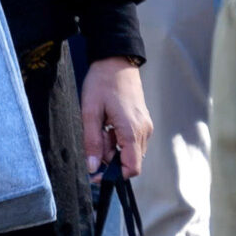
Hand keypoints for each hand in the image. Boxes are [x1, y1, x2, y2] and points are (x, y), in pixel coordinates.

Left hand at [81, 58, 150, 179]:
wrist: (116, 60)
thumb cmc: (102, 82)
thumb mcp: (90, 112)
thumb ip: (92, 142)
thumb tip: (93, 168)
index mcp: (132, 130)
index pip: (132, 168)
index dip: (114, 176)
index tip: (96, 172)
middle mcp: (143, 131)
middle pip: (129, 161)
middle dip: (110, 158)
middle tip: (94, 139)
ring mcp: (145, 125)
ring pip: (130, 151)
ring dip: (113, 148)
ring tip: (99, 126)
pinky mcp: (143, 121)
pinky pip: (131, 140)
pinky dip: (118, 139)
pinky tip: (107, 123)